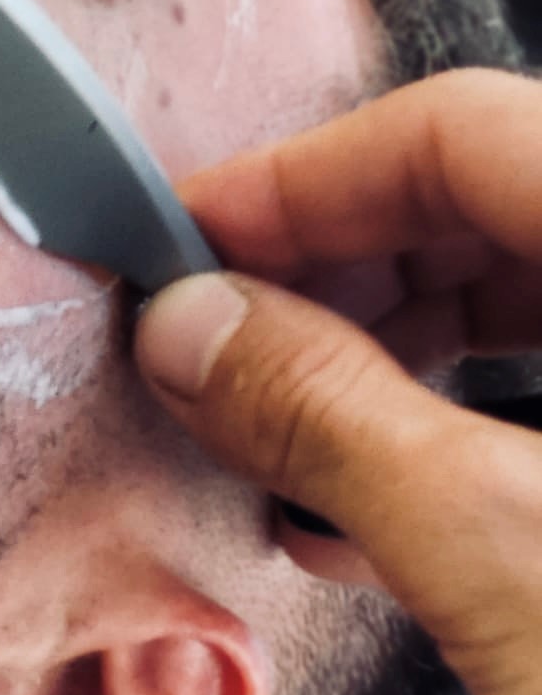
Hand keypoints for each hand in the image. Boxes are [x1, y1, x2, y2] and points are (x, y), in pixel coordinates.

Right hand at [133, 69, 541, 694]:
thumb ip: (331, 416)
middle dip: (338, 268)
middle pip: (495, 200)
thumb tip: (193, 327)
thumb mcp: (511, 564)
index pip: (460, 131)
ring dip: (393, 348)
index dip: (301, 176)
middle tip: (220, 339)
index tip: (188, 237)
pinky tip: (372, 510)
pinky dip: (464, 427)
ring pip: (536, 292)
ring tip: (283, 427)